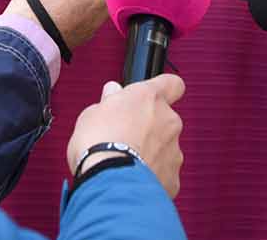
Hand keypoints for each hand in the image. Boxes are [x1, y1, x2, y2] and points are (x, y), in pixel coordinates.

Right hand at [67, 75, 185, 197]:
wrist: (109, 182)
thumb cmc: (98, 144)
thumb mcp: (92, 113)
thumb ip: (109, 101)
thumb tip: (113, 93)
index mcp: (149, 98)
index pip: (171, 83)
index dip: (163, 89)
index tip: (150, 96)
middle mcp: (168, 120)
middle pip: (165, 119)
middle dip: (149, 127)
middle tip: (124, 137)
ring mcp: (173, 150)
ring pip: (165, 147)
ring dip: (150, 152)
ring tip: (125, 163)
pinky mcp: (173, 177)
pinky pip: (164, 173)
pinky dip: (151, 176)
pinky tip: (132, 180)